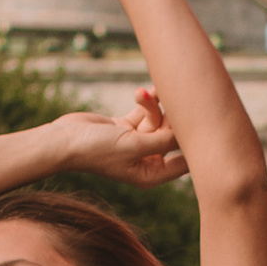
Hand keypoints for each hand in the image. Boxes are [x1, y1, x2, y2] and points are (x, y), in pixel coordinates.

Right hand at [41, 92, 188, 190]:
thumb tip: (195, 133)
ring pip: (159, 120)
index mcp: (152, 174)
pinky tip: (142, 90)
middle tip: (177, 97)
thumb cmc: (96, 150)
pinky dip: (146, 101)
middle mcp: (147, 161)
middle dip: (173, 117)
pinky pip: (146, 111)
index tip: (203, 121)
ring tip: (142, 93)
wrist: (63, 140)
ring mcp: (137, 143)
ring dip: (153, 105)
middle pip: (173, 137)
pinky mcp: (127, 127)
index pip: (185, 160)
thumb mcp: (135, 145)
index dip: (195, 142)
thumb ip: (164, 140)